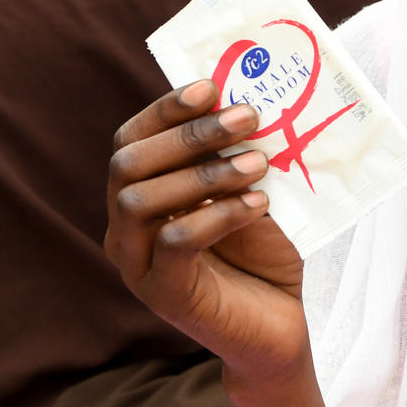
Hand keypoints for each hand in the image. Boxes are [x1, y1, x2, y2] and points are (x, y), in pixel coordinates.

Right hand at [105, 80, 309, 378]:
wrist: (280, 321)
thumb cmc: (265, 249)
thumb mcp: (253, 190)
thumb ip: (239, 152)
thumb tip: (253, 95)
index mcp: (141, 193)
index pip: (132, 139)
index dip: (165, 108)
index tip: (211, 85)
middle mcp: (126, 227)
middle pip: (128, 165)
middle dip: (189, 133)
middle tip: (248, 116)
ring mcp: (136, 263)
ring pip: (142, 202)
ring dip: (205, 173)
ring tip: (258, 162)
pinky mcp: (162, 294)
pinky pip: (174, 244)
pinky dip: (217, 216)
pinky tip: (258, 203)